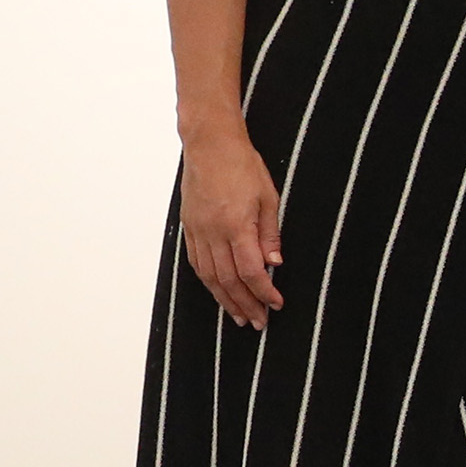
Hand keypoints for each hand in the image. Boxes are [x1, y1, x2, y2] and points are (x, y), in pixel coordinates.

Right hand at [180, 123, 282, 327]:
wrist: (209, 144)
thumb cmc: (242, 165)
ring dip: (225, 300)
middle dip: (246, 305)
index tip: (276, 304)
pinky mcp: (189, 227)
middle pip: (229, 280)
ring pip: (209, 277)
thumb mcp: (268, 197)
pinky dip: (208, 282)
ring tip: (239, 317)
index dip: (264, 292)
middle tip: (259, 322)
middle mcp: (213, 233)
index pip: (251, 271)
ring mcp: (198, 231)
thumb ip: (270, 234)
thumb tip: (274, 264)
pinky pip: (196, 263)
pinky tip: (218, 292)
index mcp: (236, 225)